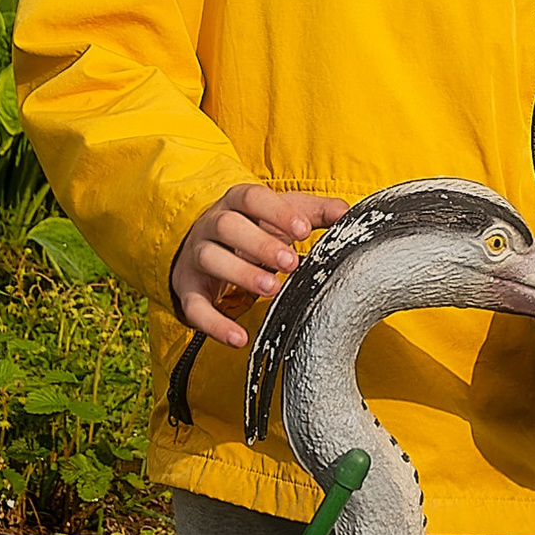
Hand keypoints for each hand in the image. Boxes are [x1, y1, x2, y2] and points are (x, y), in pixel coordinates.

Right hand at [169, 184, 351, 351]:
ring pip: (210, 258)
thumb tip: (345, 213)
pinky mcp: (188, 289)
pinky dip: (214, 324)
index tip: (303, 230)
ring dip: (241, 273)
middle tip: (291, 263)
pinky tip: (238, 337)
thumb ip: (314, 213)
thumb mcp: (282, 217)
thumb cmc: (253, 229)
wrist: (207, 247)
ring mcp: (196, 256)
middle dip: (260, 244)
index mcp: (236, 203)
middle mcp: (211, 225)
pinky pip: (194, 306)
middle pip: (227, 225)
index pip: (252, 198)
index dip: (276, 212)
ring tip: (272, 289)